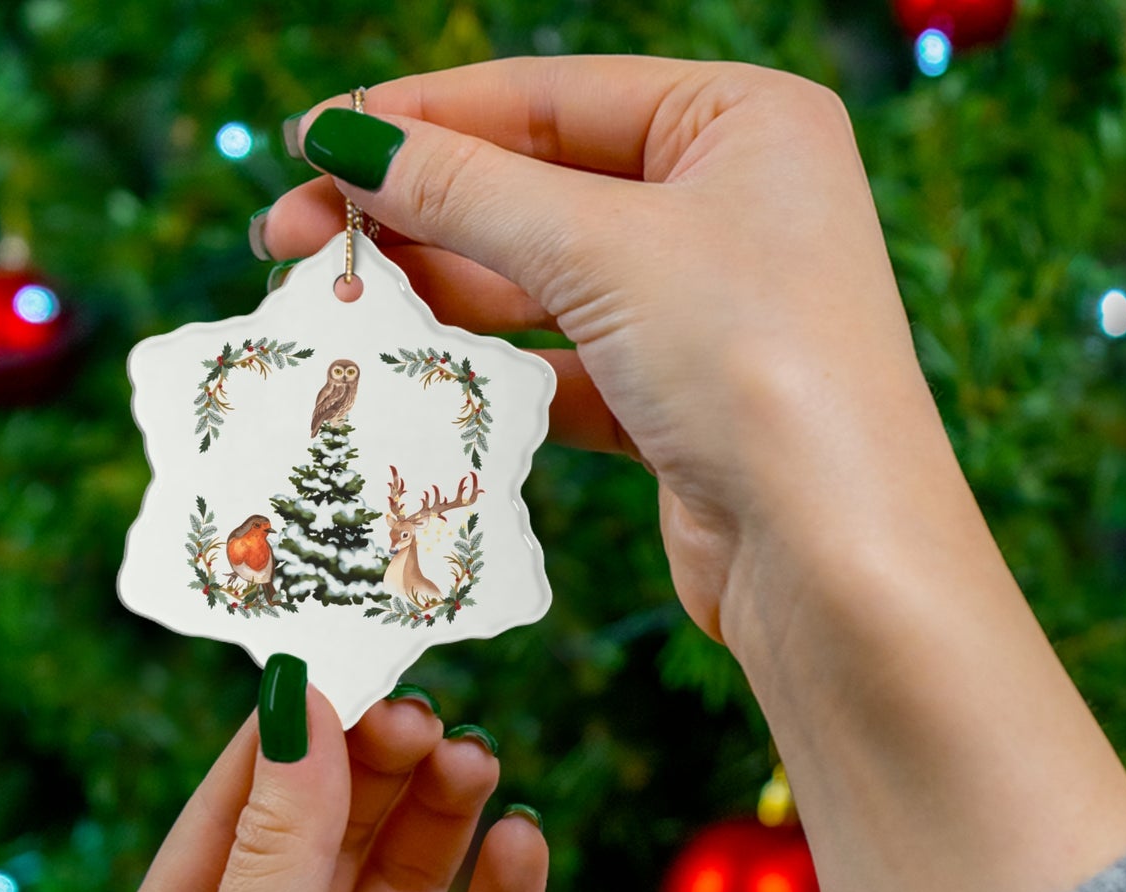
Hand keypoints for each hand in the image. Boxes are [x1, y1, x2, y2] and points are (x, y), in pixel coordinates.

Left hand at [91, 687, 546, 891]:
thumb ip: (279, 852)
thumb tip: (299, 705)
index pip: (236, 811)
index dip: (291, 735)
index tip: (347, 656)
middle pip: (332, 838)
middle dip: (377, 771)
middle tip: (428, 712)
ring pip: (407, 886)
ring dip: (442, 820)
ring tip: (478, 761)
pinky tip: (523, 844)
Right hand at [261, 57, 954, 642]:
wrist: (833, 559)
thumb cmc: (754, 365)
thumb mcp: (602, 250)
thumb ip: (468, 190)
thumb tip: (346, 141)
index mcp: (741, 122)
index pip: (550, 97)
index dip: (422, 118)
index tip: (311, 141)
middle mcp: (730, 205)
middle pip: (537, 188)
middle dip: (415, 212)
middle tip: (292, 237)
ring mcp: (705, 309)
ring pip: (543, 282)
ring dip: (441, 293)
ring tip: (335, 305)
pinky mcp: (678, 402)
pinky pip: (564, 364)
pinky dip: (494, 370)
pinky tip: (417, 373)